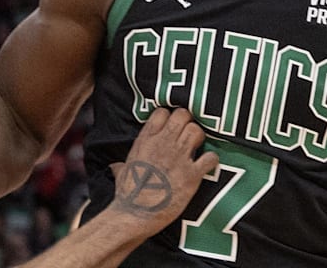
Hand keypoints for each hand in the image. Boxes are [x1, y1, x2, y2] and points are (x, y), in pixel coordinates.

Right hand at [103, 107, 218, 235]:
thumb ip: (122, 165)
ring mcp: (179, 157)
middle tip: (187, 134)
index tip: (172, 127)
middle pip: (183, 115)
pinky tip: (206, 166)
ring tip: (196, 148)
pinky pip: (210, 157)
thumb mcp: (122, 173)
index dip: (170, 117)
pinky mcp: (192, 174)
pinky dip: (211, 160)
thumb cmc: (127, 196)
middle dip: (188, 122)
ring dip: (199, 138)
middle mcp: (163, 144)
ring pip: (197, 131)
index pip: (162, 112)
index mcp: (146, 141)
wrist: (135, 215)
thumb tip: (115, 166)